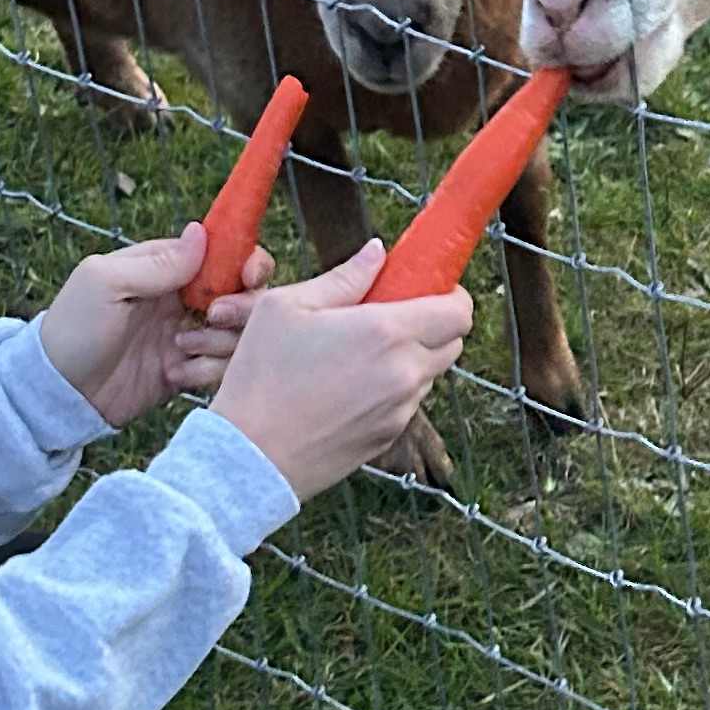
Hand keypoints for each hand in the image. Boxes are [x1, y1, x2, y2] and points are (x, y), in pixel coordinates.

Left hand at [36, 224, 269, 430]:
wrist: (59, 392)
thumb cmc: (73, 328)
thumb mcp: (106, 283)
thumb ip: (157, 262)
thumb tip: (201, 233)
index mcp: (164, 268)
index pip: (222, 254)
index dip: (245, 262)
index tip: (248, 276)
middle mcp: (182, 299)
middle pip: (244, 295)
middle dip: (241, 307)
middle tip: (213, 318)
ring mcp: (187, 336)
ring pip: (238, 334)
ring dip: (221, 342)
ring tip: (181, 349)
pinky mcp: (187, 371)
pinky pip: (222, 368)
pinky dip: (207, 371)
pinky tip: (174, 376)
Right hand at [213, 243, 472, 500]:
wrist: (251, 456)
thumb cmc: (261, 376)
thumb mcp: (286, 307)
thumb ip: (343, 277)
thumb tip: (377, 252)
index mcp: (386, 333)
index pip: (459, 312)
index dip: (452, 295)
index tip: (427, 288)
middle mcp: (404, 373)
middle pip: (452, 343)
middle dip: (432, 324)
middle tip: (389, 316)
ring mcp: (400, 410)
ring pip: (427, 374)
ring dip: (408, 358)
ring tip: (356, 356)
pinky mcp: (388, 438)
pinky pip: (405, 404)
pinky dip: (390, 390)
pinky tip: (345, 388)